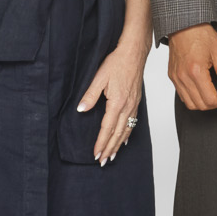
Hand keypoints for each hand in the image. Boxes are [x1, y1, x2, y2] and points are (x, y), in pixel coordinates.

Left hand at [76, 40, 146, 163]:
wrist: (133, 54)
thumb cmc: (117, 63)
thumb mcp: (99, 78)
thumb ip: (90, 95)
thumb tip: (81, 110)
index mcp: (117, 103)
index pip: (107, 128)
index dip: (101, 143)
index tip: (96, 154)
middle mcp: (127, 107)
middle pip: (118, 133)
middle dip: (110, 148)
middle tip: (103, 161)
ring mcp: (133, 106)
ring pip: (126, 130)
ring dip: (118, 144)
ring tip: (112, 155)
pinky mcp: (135, 102)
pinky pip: (132, 123)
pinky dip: (127, 134)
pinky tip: (124, 139)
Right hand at [167, 24, 216, 110]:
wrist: (184, 24)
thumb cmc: (202, 35)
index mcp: (196, 71)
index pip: (211, 99)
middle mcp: (183, 77)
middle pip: (200, 105)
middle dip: (216, 105)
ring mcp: (175, 77)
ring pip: (190, 104)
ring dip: (205, 103)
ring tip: (216, 95)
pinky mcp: (172, 76)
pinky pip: (182, 96)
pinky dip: (195, 98)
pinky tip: (204, 90)